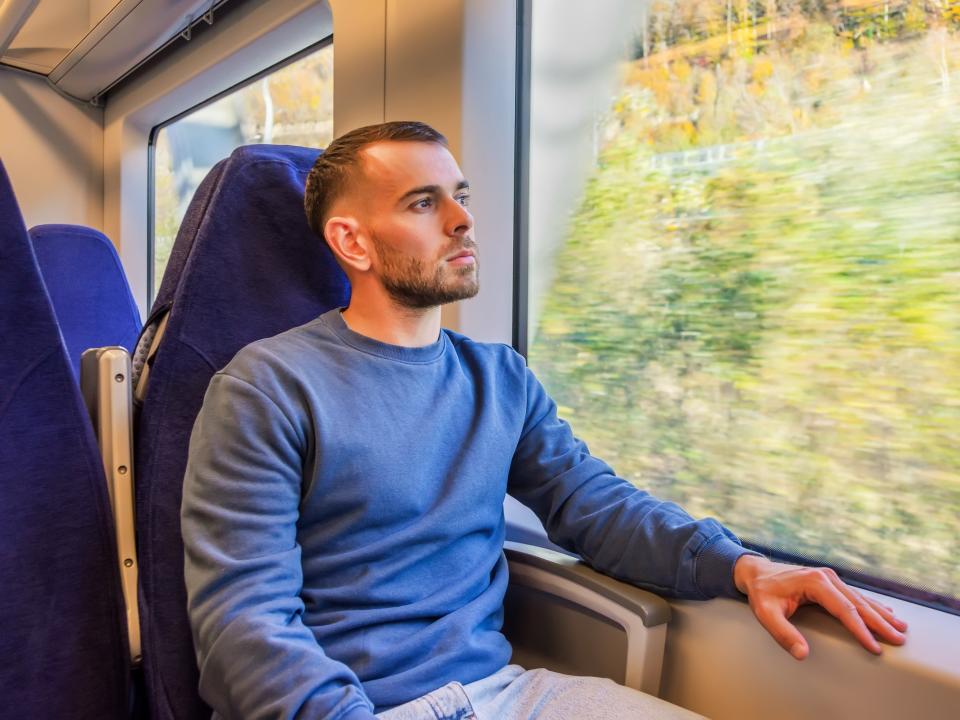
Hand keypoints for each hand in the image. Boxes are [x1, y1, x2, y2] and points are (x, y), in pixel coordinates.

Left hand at [733, 554, 907, 659]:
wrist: (756, 572)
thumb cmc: (761, 593)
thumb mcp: (765, 613)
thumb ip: (783, 633)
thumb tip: (802, 653)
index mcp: (815, 583)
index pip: (844, 611)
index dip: (861, 630)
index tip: (875, 647)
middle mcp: (827, 577)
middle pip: (858, 603)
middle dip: (880, 623)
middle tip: (899, 639)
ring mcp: (829, 577)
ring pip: (860, 598)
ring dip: (880, 613)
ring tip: (901, 627)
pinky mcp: (829, 580)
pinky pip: (854, 595)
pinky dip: (871, 605)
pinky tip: (885, 611)